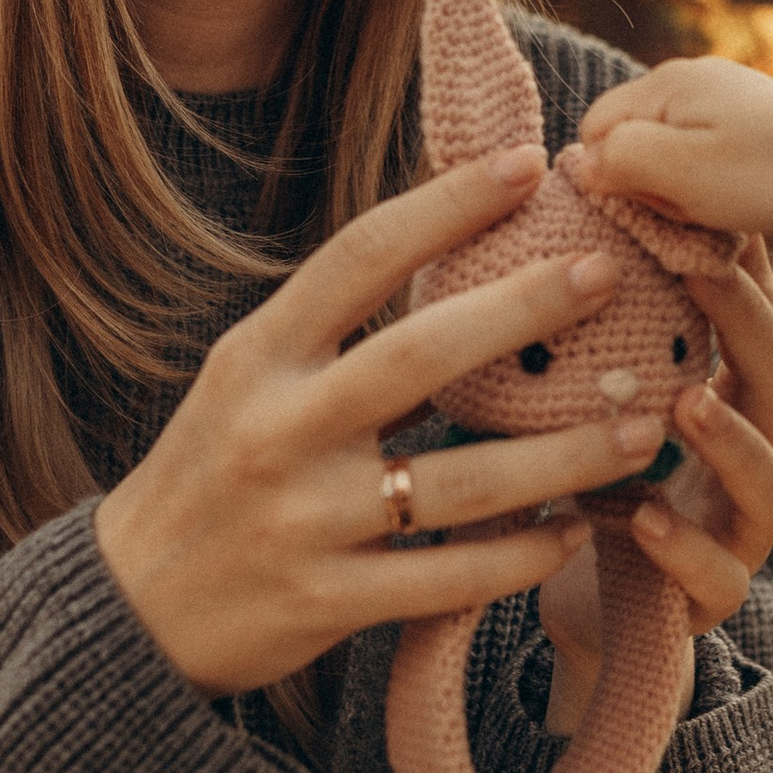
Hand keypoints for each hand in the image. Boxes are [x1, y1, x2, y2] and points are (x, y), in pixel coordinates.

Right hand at [94, 146, 672, 694]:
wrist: (129, 609)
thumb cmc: (214, 470)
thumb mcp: (251, 379)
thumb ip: (338, 329)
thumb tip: (460, 248)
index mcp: (259, 355)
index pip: (359, 257)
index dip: (445, 204)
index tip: (525, 163)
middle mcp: (279, 429)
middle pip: (421, 354)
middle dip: (525, 309)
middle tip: (606, 272)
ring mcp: (305, 521)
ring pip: (461, 483)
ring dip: (564, 455)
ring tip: (642, 424)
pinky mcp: (327, 603)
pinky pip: (447, 579)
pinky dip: (519, 557)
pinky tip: (575, 529)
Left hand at [537, 236, 772, 721]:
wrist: (577, 608)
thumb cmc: (579, 481)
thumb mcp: (583, 397)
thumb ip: (584, 326)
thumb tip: (542, 201)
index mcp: (729, 401)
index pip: (752, 321)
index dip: (741, 265)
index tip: (706, 206)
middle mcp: (752, 462)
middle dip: (750, 326)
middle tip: (704, 271)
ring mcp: (742, 537)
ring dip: (735, 441)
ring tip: (690, 402)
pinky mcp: (711, 606)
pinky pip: (718, 580)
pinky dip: (684, 548)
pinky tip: (644, 518)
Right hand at [575, 59, 772, 242]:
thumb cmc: (763, 176)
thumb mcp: (680, 173)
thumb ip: (620, 160)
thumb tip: (582, 166)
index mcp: (665, 81)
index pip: (594, 130)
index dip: (614, 174)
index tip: (658, 198)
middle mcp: (687, 75)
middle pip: (628, 138)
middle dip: (649, 181)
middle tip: (694, 203)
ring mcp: (719, 93)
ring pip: (664, 150)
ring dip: (681, 186)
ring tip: (719, 201)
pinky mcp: (744, 116)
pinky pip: (700, 151)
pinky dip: (710, 180)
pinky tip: (737, 193)